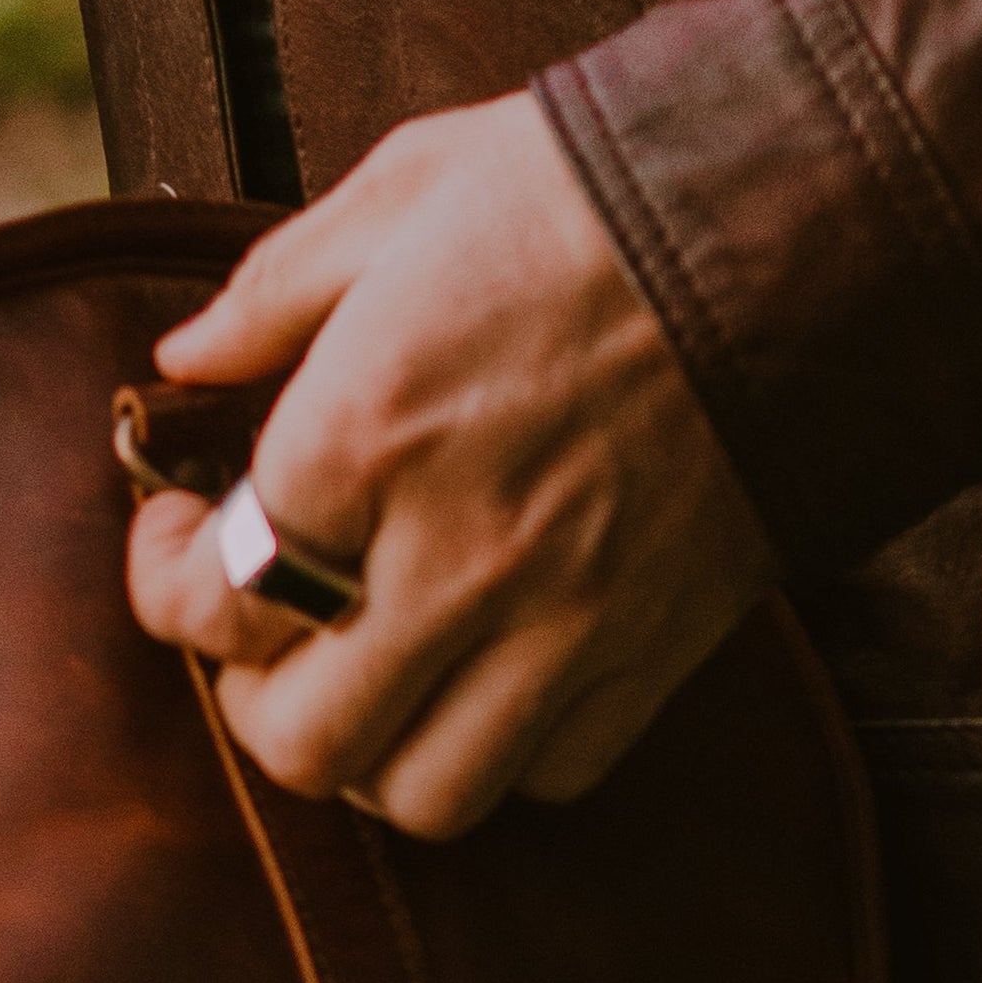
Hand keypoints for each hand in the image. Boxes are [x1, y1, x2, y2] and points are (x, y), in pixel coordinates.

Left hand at [127, 94, 775, 837]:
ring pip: (421, 796)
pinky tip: (490, 669)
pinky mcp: (656, 653)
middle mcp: (454, 560)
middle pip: (300, 742)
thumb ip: (276, 291)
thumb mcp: (411, 190)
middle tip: (263, 629)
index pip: (211, 601)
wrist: (817, 217)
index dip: (164, 583)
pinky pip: (552, 774)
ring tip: (369, 673)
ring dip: (373, 754)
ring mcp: (563, 625)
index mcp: (365, 435)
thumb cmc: (602, 187)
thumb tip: (185, 358)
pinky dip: (504, 750)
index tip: (177, 530)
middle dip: (254, 700)